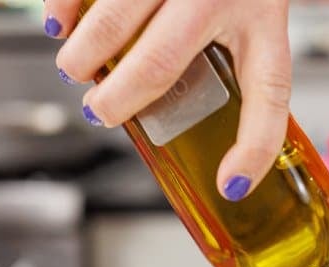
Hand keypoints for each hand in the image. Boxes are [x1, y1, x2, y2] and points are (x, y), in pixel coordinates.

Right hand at [45, 0, 292, 200]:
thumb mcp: (261, 21)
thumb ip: (248, 74)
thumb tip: (229, 164)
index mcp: (264, 23)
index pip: (268, 94)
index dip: (252, 150)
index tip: (230, 186)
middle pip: (160, 63)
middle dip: (118, 100)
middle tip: (99, 111)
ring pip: (115, 20)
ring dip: (85, 56)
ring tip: (76, 69)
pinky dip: (64, 5)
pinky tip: (59, 22)